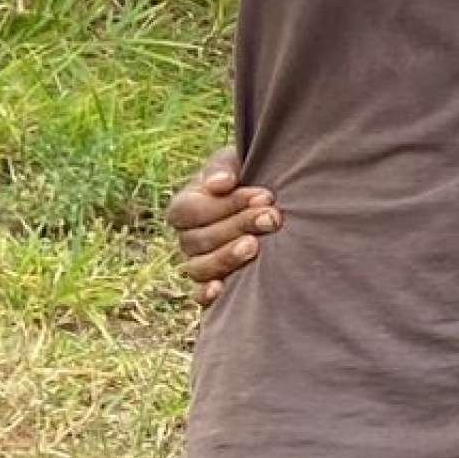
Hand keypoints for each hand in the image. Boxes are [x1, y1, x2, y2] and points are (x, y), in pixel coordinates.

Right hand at [169, 147, 277, 304]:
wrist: (270, 203)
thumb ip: (223, 167)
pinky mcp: (214, 284)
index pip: (190, 210)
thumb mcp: (236, 162)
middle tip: (273, 218)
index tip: (266, 196)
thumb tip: (220, 183)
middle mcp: (188, 238)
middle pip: (198, 240)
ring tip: (256, 246)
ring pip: (198, 268)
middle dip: (238, 227)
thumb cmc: (250, 177)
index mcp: (185, 207)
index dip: (227, 204)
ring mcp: (198, 263)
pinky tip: (221, 289)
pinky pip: (198, 295)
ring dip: (226, 257)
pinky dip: (205, 294)